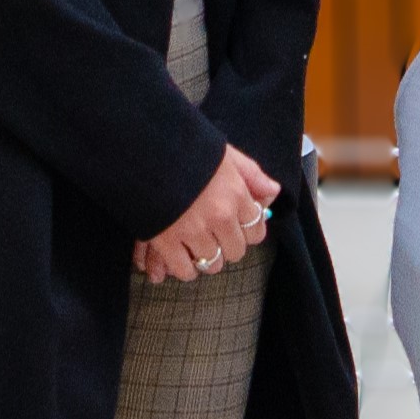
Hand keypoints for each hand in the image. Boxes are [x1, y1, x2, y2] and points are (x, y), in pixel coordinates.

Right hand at [137, 145, 284, 284]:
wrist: (146, 148)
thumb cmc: (188, 149)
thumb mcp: (225, 154)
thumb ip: (251, 174)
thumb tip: (273, 192)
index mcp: (236, 194)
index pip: (256, 229)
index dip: (247, 231)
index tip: (237, 227)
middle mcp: (220, 216)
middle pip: (236, 251)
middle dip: (227, 246)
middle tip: (215, 238)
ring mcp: (194, 231)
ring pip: (212, 264)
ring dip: (206, 259)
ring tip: (197, 248)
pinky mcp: (167, 242)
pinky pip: (184, 270)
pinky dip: (184, 269)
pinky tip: (181, 259)